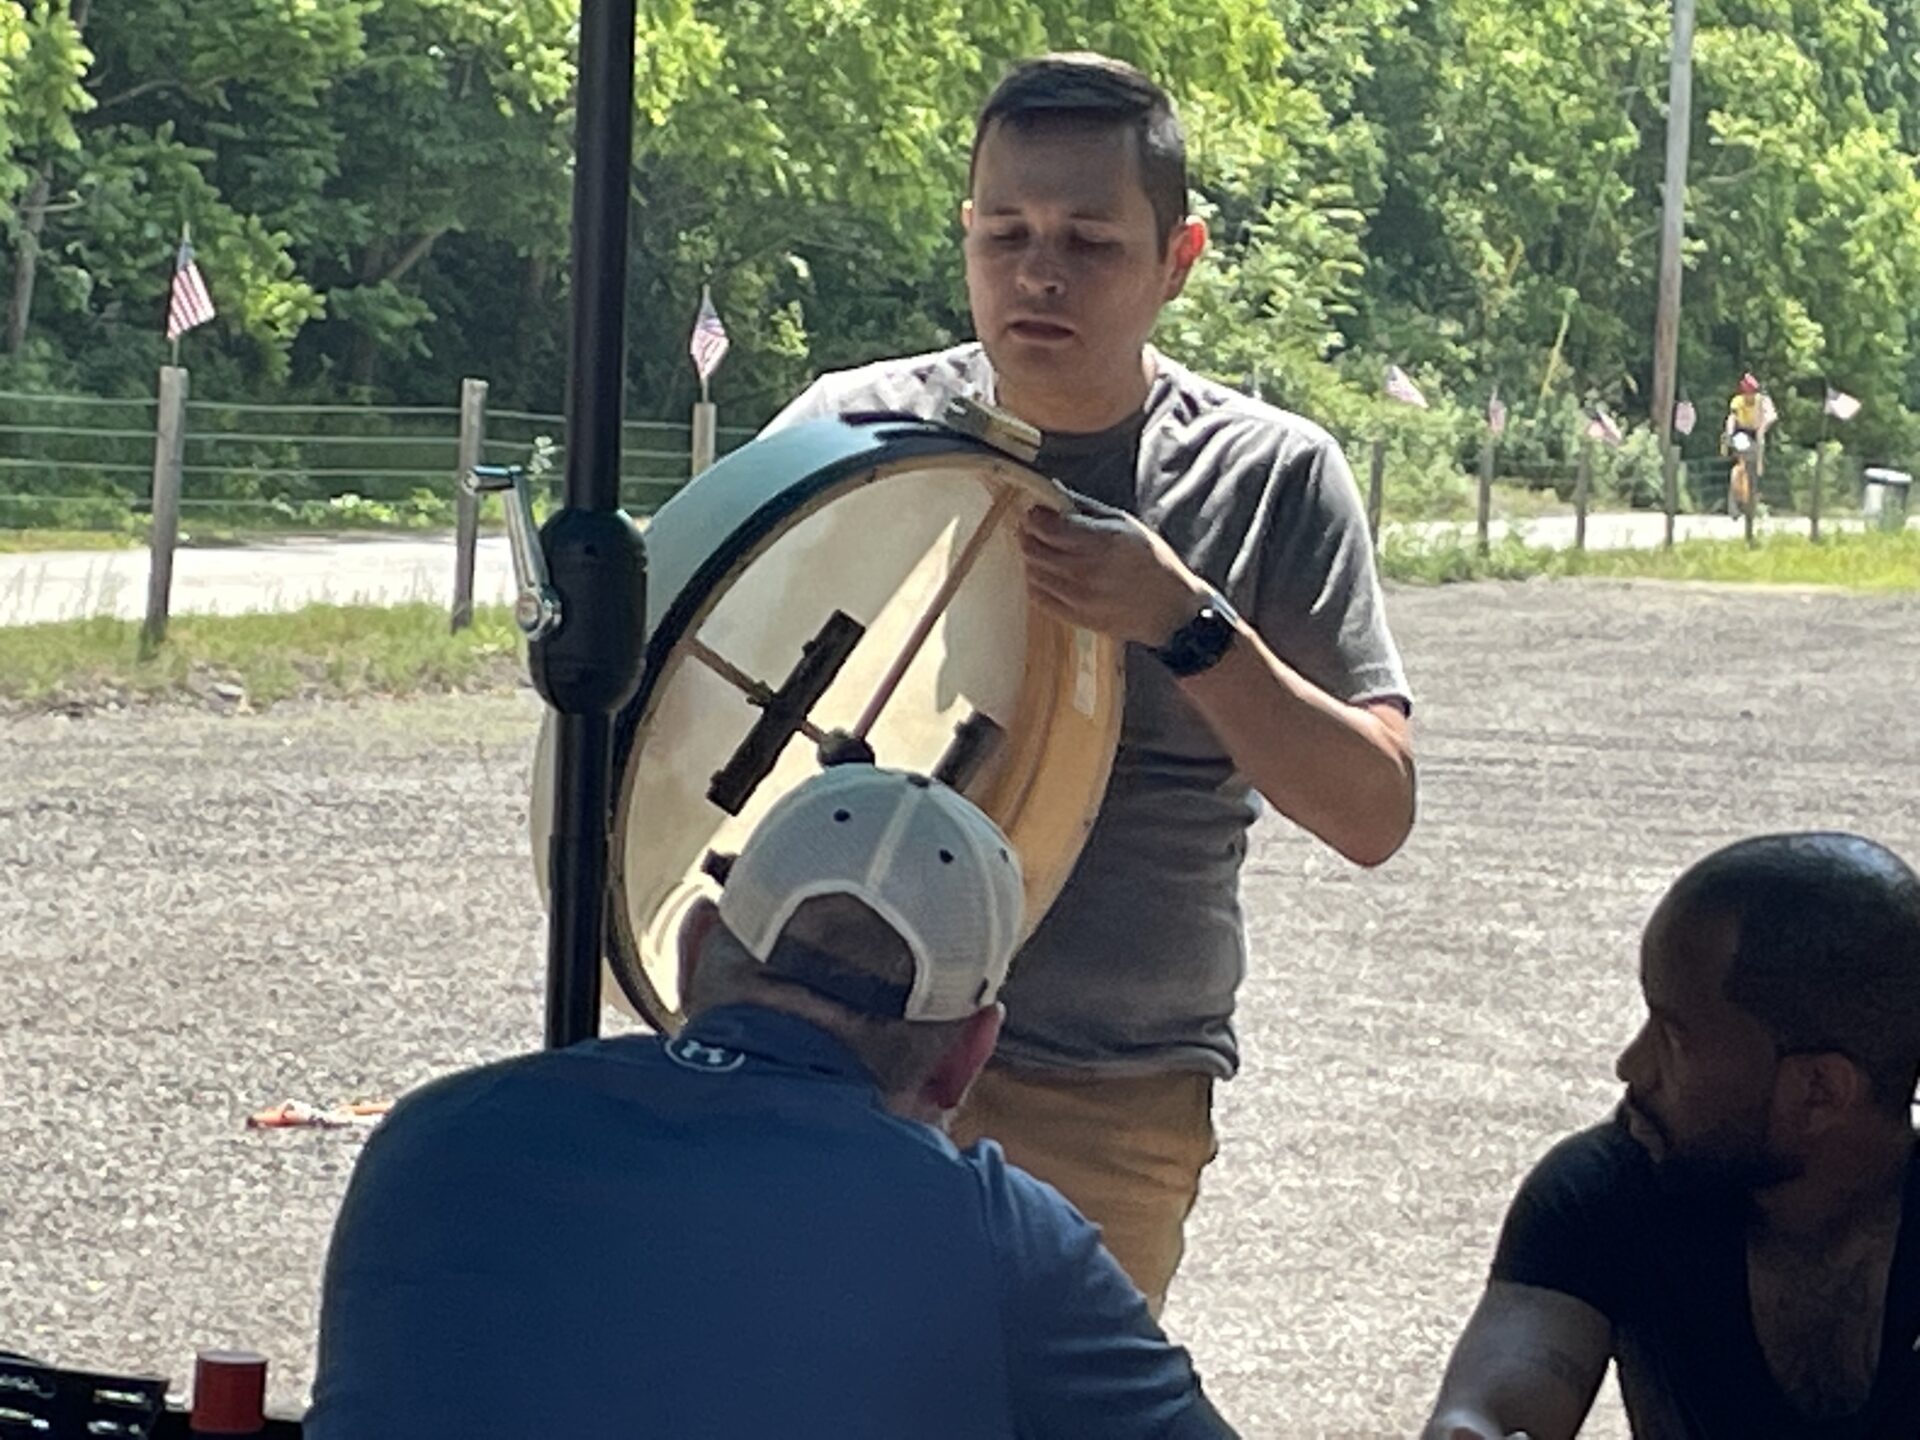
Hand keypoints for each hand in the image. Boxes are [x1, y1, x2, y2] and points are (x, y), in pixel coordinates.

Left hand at [1018, 499, 1204, 647]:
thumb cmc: (1153, 562)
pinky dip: (1037, 583)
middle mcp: (1087, 570)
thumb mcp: (1126, 524)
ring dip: (1033, 559)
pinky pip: (1039, 598)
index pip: (1047, 527)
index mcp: (1102, 541)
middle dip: (1029, 535)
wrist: (1171, 609)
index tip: (1035, 512)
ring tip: (1043, 552)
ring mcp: (1079, 597)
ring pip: (1033, 573)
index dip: (1034, 517)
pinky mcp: (1076, 617)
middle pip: (1034, 549)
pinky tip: (1048, 575)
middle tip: (1033, 529)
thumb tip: (1056, 491)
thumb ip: (1087, 508)